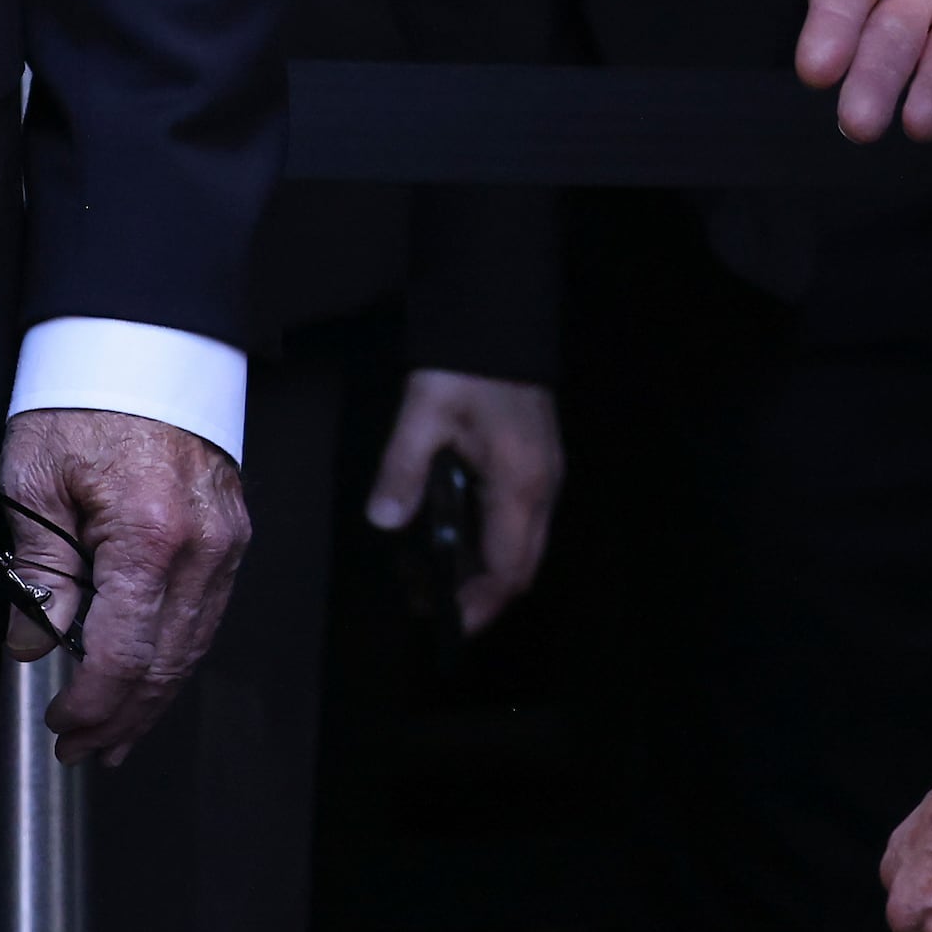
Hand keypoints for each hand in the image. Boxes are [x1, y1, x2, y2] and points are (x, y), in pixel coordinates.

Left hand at [0, 407, 249, 763]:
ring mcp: (228, 538)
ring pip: (195, 645)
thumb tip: (33, 643)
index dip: (91, 703)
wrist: (140, 339)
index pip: (123, 654)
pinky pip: (208, 612)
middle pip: (168, 663)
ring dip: (154, 699)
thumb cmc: (84, 396)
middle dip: (123, 718)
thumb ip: (39, 572)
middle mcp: (203, 544)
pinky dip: (179, 656)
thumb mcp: (36, 482)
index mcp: (149, 535)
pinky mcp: (233, 529)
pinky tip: (153, 678)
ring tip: (117, 736)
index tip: (61, 725)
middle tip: (83, 750)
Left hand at [365, 368, 561, 635]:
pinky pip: (521, 517)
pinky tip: (457, 530)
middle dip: (484, 593)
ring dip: (488, 566)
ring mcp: (545, 472)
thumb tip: (386, 522)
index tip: (444, 623)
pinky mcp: (537, 458)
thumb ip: (403, 470)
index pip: (509, 569)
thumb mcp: (424, 413)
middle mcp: (543, 487)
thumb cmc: (464, 363)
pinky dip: (493, 538)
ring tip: (438, 572)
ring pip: (524, 541)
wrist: (499, 307)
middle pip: (523, 564)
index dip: (480, 604)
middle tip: (434, 603)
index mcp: (520, 484)